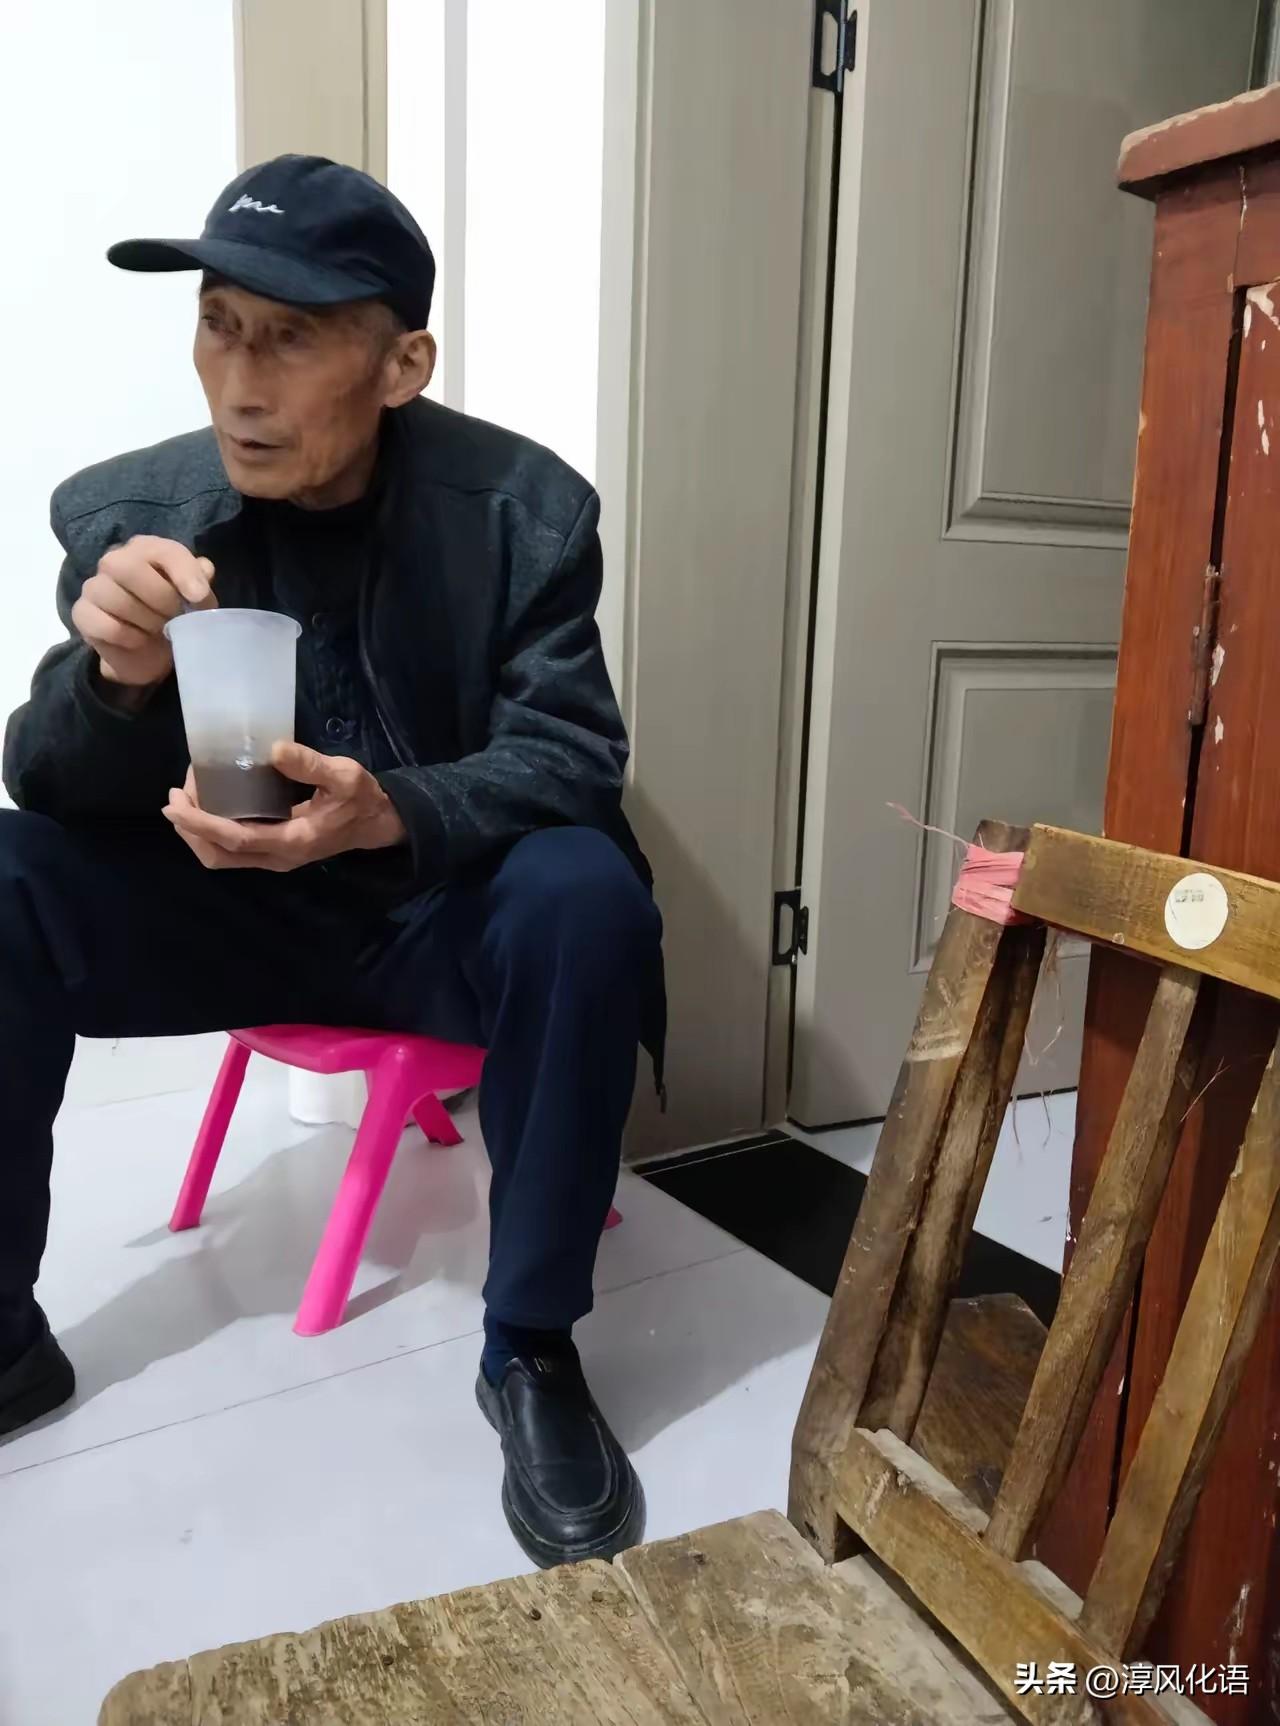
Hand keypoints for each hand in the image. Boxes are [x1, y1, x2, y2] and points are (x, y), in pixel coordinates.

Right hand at [72, 535, 215, 693]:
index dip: (183, 572)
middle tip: (174, 617)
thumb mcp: (194, 598)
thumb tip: (204, 569)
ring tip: (159, 630)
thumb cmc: (173, 615)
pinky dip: (130, 638)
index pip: (163, 550)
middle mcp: (115, 561)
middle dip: (160, 598)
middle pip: (129, 568)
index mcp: (146, 549)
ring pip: (116, 598)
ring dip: (147, 621)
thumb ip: (200, 581)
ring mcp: (94, 587)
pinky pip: (106, 626)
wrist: (149, 650)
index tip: (199, 598)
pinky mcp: (82, 614)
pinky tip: (138, 640)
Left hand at [162, 741, 406, 871]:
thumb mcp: (344, 776)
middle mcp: (278, 857)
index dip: (201, 823)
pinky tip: (208, 807)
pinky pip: (233, 851)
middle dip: (190, 830)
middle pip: (219, 855)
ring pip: (223, 857)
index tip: (175, 804)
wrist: (378, 823)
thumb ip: (311, 764)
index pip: (235, 839)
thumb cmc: (361, 799)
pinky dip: (212, 833)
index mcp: (292, 840)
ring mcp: (276, 858)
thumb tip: (274, 749)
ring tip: (185, 802)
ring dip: (198, 834)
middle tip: (174, 798)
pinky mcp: (275, 852)